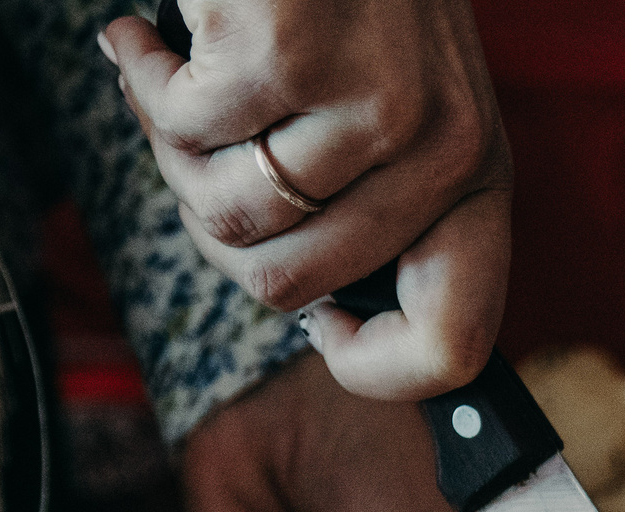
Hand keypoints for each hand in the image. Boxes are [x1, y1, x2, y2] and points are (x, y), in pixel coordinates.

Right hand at [103, 0, 511, 400]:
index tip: (315, 323)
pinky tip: (155, 32)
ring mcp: (378, 104)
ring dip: (176, 154)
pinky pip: (188, 135)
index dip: (366, 366)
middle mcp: (446, 148)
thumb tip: (318, 320)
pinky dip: (149, 81)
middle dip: (217, 234)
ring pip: (234, 225)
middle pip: (292, 294)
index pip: (453, 349)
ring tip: (185, 78)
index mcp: (474, 174)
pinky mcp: (296, 57)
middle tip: (202, 152)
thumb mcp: (380, 110)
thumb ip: (365, 212)